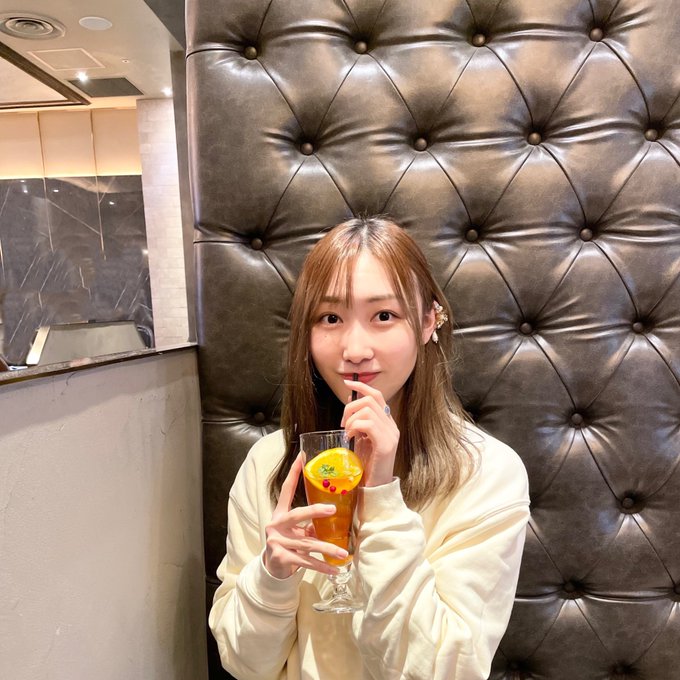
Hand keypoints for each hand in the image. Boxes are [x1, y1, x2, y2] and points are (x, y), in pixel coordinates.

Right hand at [264, 453, 348, 578]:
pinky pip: (306, 562)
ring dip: (327, 548)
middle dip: (315, 511)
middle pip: (297, 514)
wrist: (272, 568)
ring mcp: (277, 541)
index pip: (286, 489)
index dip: (294, 473)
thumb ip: (309, 524)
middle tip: (332, 509)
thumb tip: (333, 517)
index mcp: (280, 513)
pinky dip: (322, 566)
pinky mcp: (281, 557)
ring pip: (307, 543)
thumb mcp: (296, 531)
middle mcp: (276, 525)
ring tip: (343, 552)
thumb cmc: (288, 543)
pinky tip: (334, 569)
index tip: (302, 457)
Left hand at [341, 379, 399, 486]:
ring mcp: (391, 435)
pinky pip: (368, 423)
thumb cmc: (366, 468)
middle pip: (370, 400)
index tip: (347, 384)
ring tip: (347, 434)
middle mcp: (392, 427)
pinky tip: (350, 438)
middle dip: (350, 406)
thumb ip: (360, 425)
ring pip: (367, 410)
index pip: (378, 396)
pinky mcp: (386, 445)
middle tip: (342, 424)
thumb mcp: (362, 441)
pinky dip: (354, 427)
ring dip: (351, 419)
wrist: (375, 490)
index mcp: (387, 424)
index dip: (362, 387)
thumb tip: (348, 410)